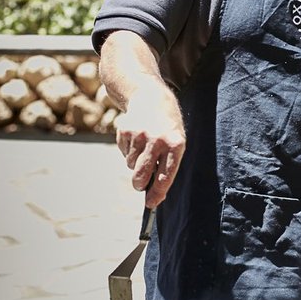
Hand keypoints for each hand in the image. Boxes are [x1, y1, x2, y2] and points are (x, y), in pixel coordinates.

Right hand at [114, 83, 185, 207]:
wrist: (151, 96)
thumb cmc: (167, 125)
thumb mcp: (176, 141)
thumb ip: (168, 165)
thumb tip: (155, 194)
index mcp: (176, 144)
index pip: (165, 176)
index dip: (157, 193)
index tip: (152, 203)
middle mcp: (157, 140)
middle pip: (142, 176)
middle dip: (139, 185)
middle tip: (140, 184)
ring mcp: (140, 135)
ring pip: (131, 165)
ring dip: (135, 163)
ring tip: (145, 148)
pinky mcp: (125, 131)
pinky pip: (124, 153)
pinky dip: (128, 151)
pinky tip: (137, 138)